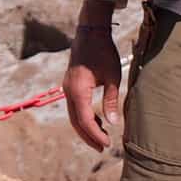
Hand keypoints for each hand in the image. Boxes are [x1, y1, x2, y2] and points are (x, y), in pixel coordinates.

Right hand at [64, 14, 124, 150]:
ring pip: (74, 115)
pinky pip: (75, 107)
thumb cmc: (103, 51)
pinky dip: (85, 117)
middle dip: (89, 136)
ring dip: (86, 128)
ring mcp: (67, 88)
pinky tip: (98, 120)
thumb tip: (113, 123)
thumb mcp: (112, 76)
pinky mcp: (71, 85)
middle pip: (76, 121)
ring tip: (101, 138)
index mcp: (78, 90)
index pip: (85, 120)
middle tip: (102, 148)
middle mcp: (68, 91)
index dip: (95, 134)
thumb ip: (111, 100)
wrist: (90, 31)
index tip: (107, 144)